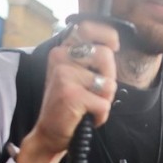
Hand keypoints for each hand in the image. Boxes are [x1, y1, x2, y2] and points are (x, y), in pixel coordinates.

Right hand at [16, 21, 118, 162]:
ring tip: (88, 106)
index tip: (114, 46)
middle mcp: (60, 58)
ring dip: (104, 100)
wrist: (49, 135)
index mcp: (62, 50)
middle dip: (109, 79)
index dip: (108, 36)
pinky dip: (100, 116)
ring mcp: (64, 75)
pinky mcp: (70, 94)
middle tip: (97, 93)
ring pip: (108, 83)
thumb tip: (112, 47)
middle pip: (106, 56)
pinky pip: (104, 104)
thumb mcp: (77, 77)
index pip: (88, 28)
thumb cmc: (68, 107)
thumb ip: (91, 61)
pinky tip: (85, 118)